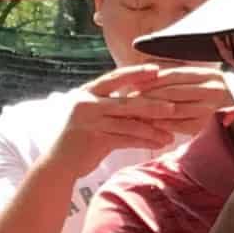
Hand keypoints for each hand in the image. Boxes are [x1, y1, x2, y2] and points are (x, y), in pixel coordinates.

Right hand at [52, 64, 231, 173]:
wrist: (59, 162)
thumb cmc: (80, 137)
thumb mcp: (92, 114)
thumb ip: (112, 105)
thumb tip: (142, 99)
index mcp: (87, 92)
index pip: (114, 78)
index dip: (136, 73)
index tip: (157, 69)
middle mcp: (87, 103)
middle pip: (126, 101)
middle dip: (152, 103)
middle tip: (174, 106)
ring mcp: (90, 121)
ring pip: (128, 123)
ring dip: (153, 128)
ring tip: (172, 133)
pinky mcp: (95, 139)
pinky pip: (126, 139)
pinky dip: (144, 142)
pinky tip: (159, 144)